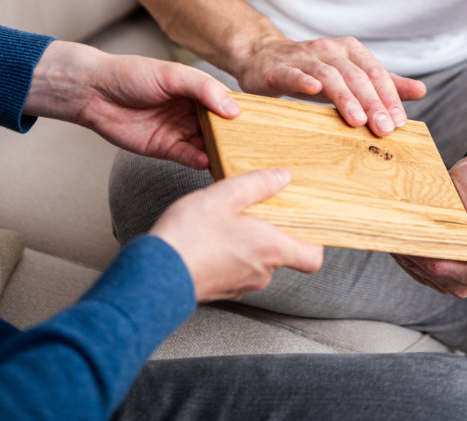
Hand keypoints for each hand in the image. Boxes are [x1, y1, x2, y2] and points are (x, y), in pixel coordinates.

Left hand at [24, 41, 239, 168]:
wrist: (94, 93)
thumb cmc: (133, 74)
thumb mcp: (172, 74)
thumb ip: (204, 88)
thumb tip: (233, 109)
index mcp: (198, 90)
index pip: (228, 103)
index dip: (244, 113)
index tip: (266, 124)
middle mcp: (192, 112)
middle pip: (221, 128)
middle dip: (236, 138)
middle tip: (258, 149)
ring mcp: (180, 131)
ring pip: (207, 144)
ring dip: (221, 152)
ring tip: (238, 160)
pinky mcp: (165, 148)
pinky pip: (188, 157)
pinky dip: (200, 160)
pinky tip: (209, 162)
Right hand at [149, 167, 323, 301]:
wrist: (153, 274)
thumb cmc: (189, 236)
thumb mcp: (225, 195)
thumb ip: (258, 184)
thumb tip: (282, 177)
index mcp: (271, 250)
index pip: (313, 258)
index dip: (314, 241)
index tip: (306, 222)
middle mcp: (260, 273)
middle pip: (282, 254)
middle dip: (271, 231)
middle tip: (255, 210)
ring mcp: (240, 285)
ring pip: (257, 261)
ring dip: (248, 242)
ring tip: (227, 220)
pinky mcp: (220, 290)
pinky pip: (235, 269)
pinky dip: (230, 254)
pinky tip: (211, 236)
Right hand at [234, 33, 425, 137]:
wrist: (262, 58)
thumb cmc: (311, 71)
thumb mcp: (350, 75)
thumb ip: (384, 83)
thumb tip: (421, 90)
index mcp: (349, 50)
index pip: (375, 72)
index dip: (389, 96)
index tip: (400, 122)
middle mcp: (329, 50)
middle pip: (356, 75)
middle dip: (372, 102)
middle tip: (385, 129)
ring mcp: (303, 57)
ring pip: (329, 75)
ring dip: (345, 97)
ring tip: (358, 120)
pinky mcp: (278, 68)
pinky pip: (293, 73)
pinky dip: (304, 80)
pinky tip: (313, 90)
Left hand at [391, 153, 466, 297]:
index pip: (448, 272)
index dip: (432, 257)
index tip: (422, 237)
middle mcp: (459, 276)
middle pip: (429, 271)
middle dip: (417, 250)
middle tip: (410, 227)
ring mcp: (440, 268)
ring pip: (415, 266)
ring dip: (406, 247)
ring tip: (402, 227)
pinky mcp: (425, 258)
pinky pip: (408, 260)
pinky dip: (401, 247)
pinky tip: (399, 232)